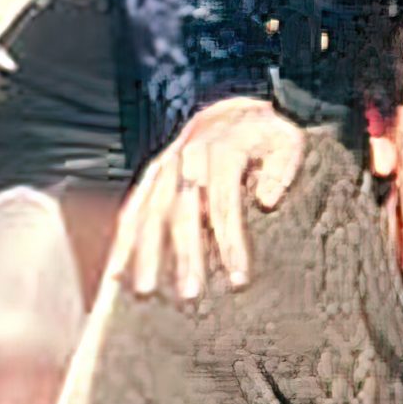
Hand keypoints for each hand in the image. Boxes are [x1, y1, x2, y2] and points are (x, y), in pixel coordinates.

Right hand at [113, 95, 306, 298]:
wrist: (234, 110)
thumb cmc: (266, 135)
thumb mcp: (287, 141)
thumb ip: (281, 169)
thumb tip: (265, 201)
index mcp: (222, 151)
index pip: (224, 203)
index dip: (229, 242)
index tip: (238, 278)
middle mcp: (188, 158)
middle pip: (183, 211)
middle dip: (185, 254)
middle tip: (189, 293)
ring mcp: (166, 167)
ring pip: (152, 212)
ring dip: (147, 252)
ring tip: (145, 291)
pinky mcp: (152, 176)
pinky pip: (133, 208)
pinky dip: (123, 239)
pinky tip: (116, 271)